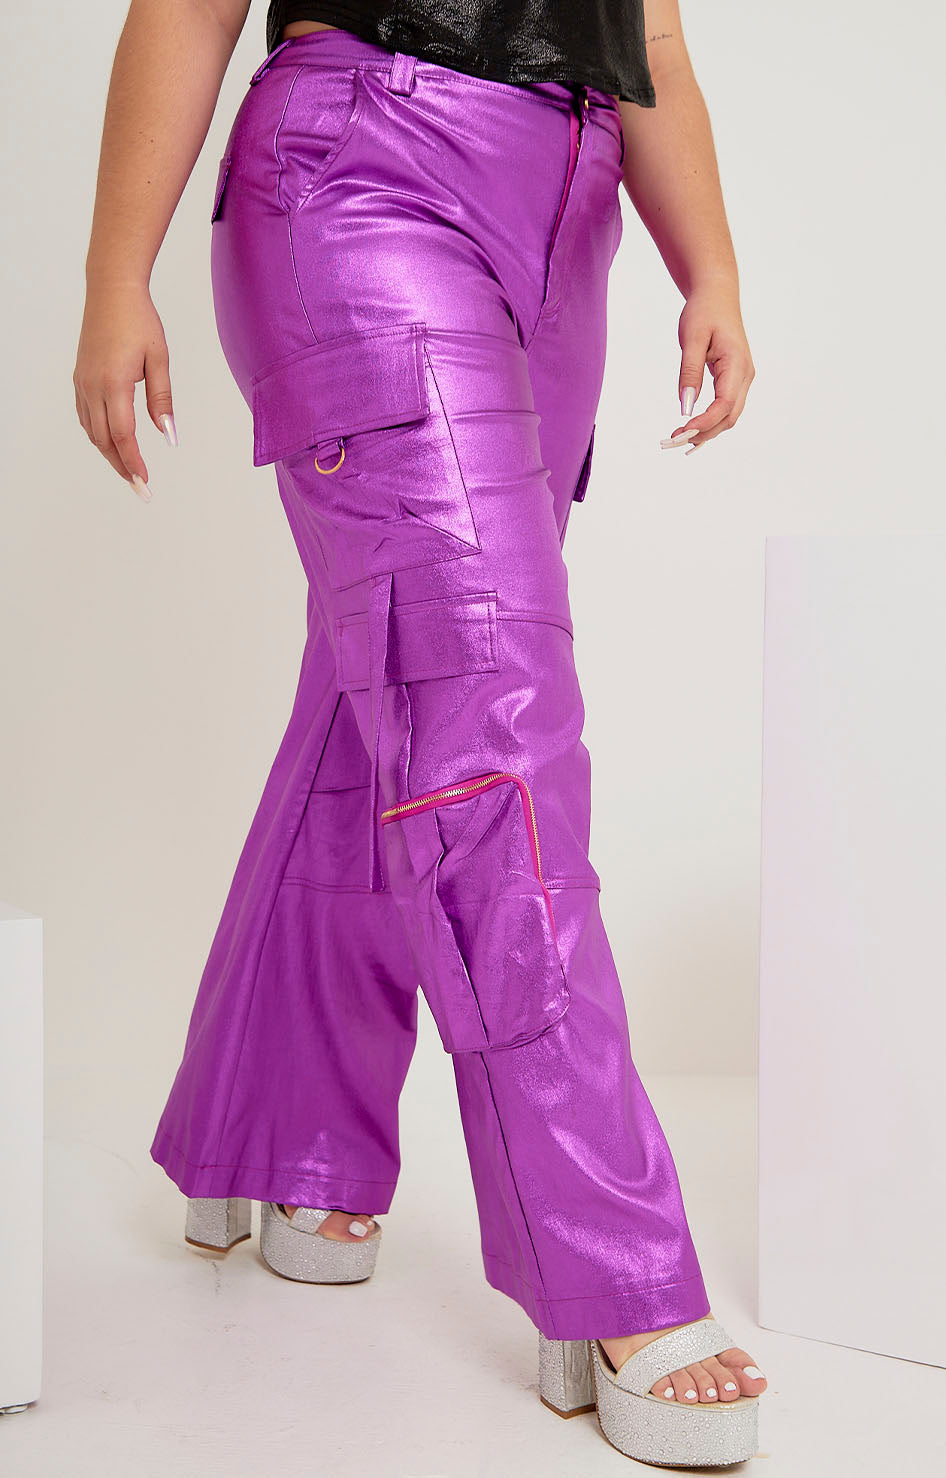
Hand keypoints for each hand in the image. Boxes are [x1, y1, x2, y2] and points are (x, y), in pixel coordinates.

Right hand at [73, 282, 176, 500]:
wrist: (111, 291)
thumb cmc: (139, 321)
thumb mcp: (159, 359)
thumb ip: (162, 400)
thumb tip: (168, 435)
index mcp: (114, 383)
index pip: (123, 435)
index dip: (134, 462)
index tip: (145, 482)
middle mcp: (92, 386)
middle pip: (105, 440)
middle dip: (122, 467)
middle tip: (141, 488)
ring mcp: (82, 382)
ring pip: (93, 431)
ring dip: (110, 454)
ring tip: (129, 471)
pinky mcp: (80, 378)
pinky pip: (86, 416)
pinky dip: (98, 435)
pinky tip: (112, 443)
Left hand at [661, 282, 754, 454]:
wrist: (716, 295)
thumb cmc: (703, 312)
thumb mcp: (692, 339)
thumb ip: (690, 372)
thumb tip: (685, 407)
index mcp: (737, 364)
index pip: (724, 405)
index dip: (704, 423)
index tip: (681, 431)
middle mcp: (745, 375)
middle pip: (729, 417)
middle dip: (703, 433)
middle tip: (672, 441)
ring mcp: (742, 379)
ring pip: (728, 416)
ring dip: (706, 431)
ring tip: (677, 438)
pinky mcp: (735, 380)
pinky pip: (725, 408)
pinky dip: (709, 422)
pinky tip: (690, 431)